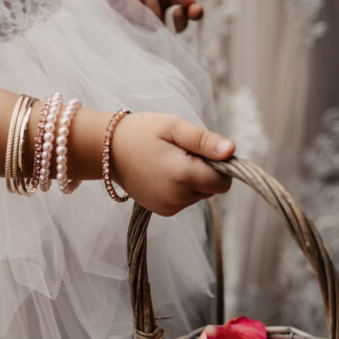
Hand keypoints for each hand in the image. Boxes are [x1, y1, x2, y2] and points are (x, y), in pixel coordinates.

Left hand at [86, 0, 201, 32]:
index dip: (194, 15)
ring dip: (151, 6)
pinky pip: (135, 23)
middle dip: (178, 21)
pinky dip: (134, 6)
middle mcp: (157, 6)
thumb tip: (191, 2)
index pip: (186, 11)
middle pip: (174, 28)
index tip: (195, 10)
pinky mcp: (124, 16)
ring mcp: (141, 13)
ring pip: (155, 26)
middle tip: (176, 10)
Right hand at [110, 113, 233, 215]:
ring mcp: (169, 207)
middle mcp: (177, 197)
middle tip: (183, 152)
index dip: (221, 165)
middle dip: (206, 171)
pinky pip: (186, 200)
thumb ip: (204, 141)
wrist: (107, 151)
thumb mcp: (174, 127)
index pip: (223, 182)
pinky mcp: (163, 211)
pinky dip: (183, 188)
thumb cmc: (142, 133)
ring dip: (194, 180)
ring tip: (171, 161)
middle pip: (212, 189)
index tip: (204, 149)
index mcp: (182, 175)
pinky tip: (165, 173)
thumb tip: (231, 151)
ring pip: (200, 195)